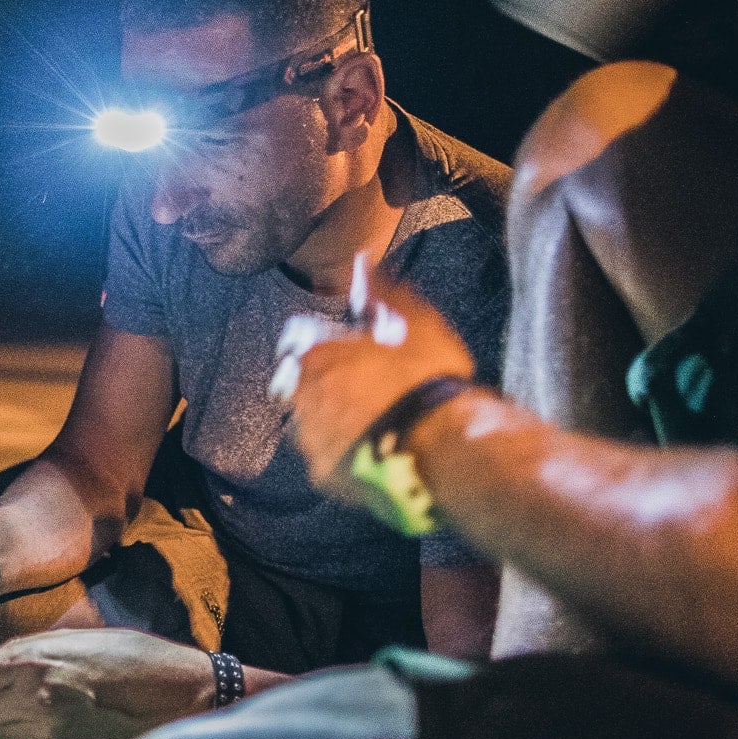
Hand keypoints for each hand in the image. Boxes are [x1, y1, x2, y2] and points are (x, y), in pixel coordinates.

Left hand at [0, 628, 214, 738]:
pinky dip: (27, 734)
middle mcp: (32, 702)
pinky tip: (55, 720)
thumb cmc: (127, 657)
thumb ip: (21, 654)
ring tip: (31, 702)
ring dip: (0, 718)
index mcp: (32, 664)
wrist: (174, 696)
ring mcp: (45, 735)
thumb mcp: (68, 639)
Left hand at [276, 277, 472, 491]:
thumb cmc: (427, 378)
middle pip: (297, 380)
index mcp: (315, 353)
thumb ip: (380, 291)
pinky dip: (341, 449)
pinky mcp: (323, 473)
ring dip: (329, 414)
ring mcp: (309, 437)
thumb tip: (361, 265)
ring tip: (369, 417)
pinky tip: (370, 445)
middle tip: (359, 382)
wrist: (440, 444)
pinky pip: (325, 455)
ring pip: (307, 419)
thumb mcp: (413, 320)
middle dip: (321, 378)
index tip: (344, 345)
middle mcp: (300, 394)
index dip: (322, 338)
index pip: (296, 337)